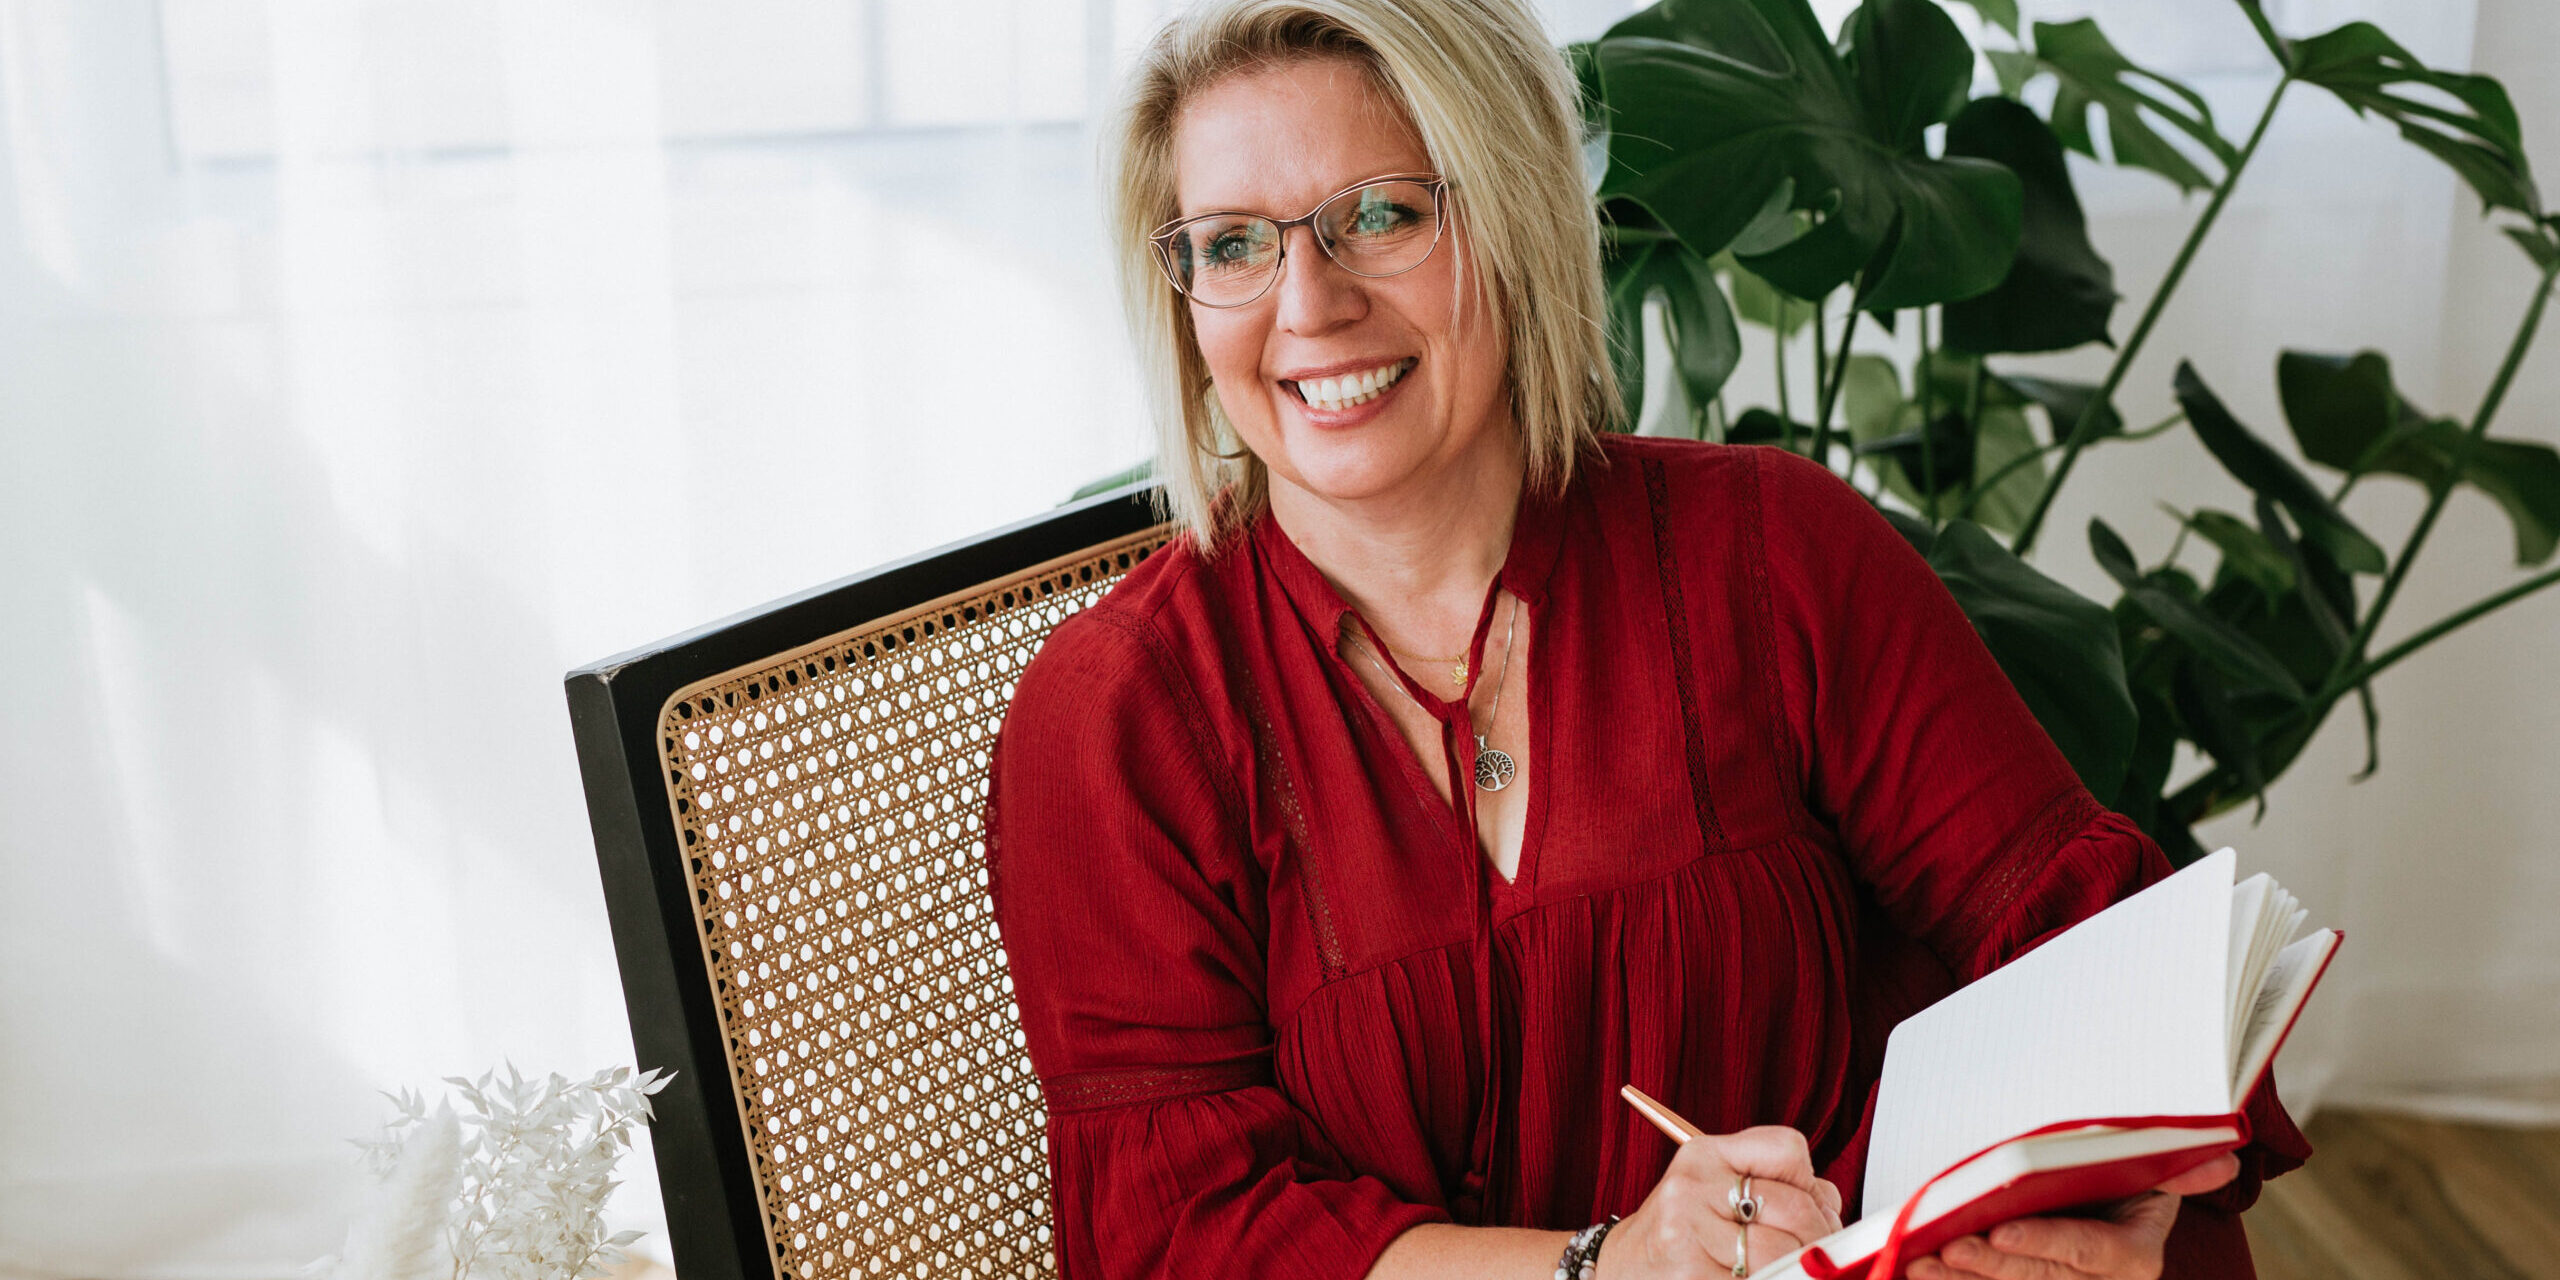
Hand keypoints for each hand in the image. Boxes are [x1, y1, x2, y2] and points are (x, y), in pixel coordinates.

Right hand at [1599, 1126, 1845, 1279]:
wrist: (1625, 1268)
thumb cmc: (1681, 1232)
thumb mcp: (1718, 1191)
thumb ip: (1776, 1187)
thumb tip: (1830, 1208)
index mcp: (1703, 1155)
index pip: (1787, 1149)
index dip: (1811, 1183)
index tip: (1812, 1207)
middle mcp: (1692, 1186)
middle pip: (1794, 1207)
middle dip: (1818, 1237)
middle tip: (1817, 1254)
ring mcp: (1686, 1232)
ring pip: (1782, 1253)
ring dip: (1799, 1269)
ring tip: (1786, 1270)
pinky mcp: (1690, 1274)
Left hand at [1907, 1153, 2239, 1279]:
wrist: (2107, 1202)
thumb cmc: (2122, 1178)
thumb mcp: (2151, 1170)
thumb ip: (2176, 1167)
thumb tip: (2222, 1153)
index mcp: (2133, 1256)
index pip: (2085, 1249)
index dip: (2043, 1242)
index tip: (2000, 1229)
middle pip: (2038, 1277)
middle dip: (1989, 1266)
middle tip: (1945, 1249)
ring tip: (1916, 1266)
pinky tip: (1914, 1275)